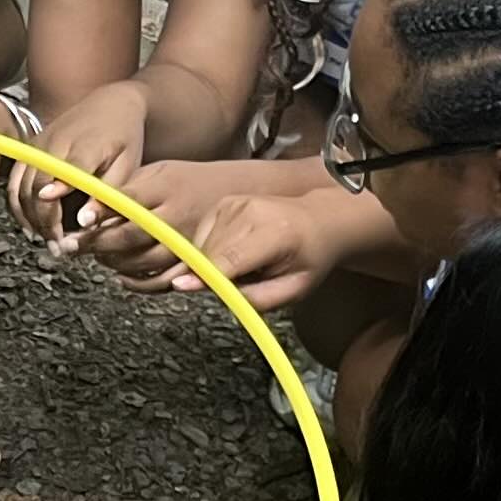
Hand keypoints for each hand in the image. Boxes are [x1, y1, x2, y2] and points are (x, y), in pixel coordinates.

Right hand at [18, 82, 147, 241]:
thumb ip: (105, 194)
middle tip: (60, 248)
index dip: (55, 209)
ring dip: (30, 219)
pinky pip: (14, 182)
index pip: (62, 179)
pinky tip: (33, 225)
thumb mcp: (126, 166)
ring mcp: (38, 146)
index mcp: (83, 147)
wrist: (111, 103)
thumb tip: (84, 221)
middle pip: (35, 190)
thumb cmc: (123, 136)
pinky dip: (19, 207)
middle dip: (44, 224)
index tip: (58, 235)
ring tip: (49, 240)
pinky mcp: (30, 149)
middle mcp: (54, 145)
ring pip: (20, 189)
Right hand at [144, 189, 340, 311]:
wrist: (319, 222)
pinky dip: (209, 250)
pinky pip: (202, 235)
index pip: (232, 258)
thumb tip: (211, 294)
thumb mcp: (292, 290)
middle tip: (242, 283)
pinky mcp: (224, 202)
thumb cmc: (308, 260)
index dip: (205, 275)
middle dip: (211, 275)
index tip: (180, 287)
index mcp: (277, 232)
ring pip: (203, 244)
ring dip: (211, 263)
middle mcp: (252, 211)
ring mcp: (235, 203)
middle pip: (211, 252)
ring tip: (244, 265)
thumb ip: (253, 298)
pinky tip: (234, 252)